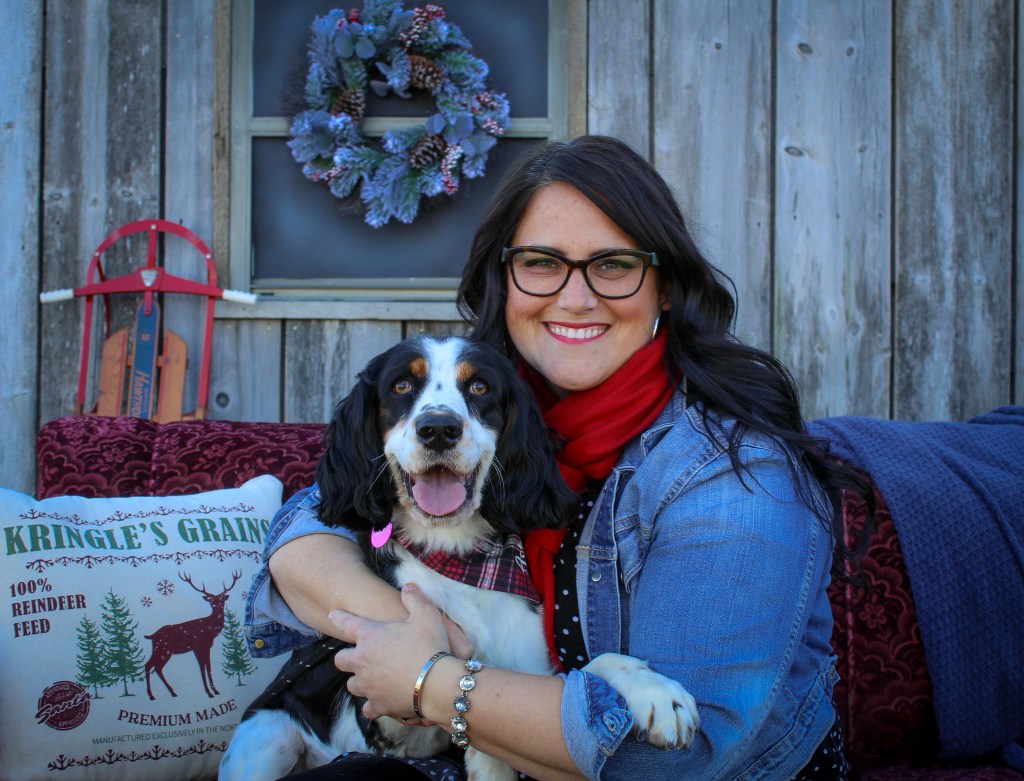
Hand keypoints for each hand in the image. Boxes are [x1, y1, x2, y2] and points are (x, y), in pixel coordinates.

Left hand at [330, 582, 450, 720]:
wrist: (436, 683)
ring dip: (359, 681)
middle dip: (347, 658)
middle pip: (341, 661)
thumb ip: (415, 598)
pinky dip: (373, 706)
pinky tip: (380, 703)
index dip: (339, 617)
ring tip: (371, 679)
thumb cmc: (429, 645)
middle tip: (358, 656)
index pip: (346, 623)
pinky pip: (368, 709)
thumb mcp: (426, 615)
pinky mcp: (378, 705)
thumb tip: (408, 586)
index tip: (332, 614)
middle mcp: (362, 661)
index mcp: (369, 636)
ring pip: (352, 685)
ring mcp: (368, 685)